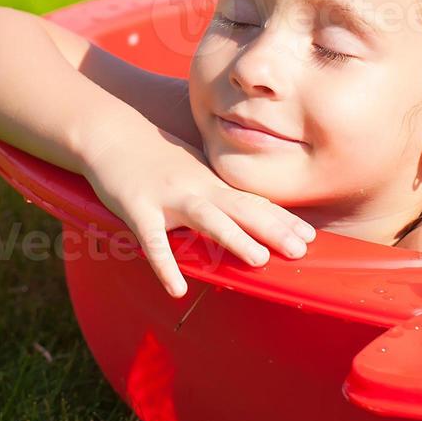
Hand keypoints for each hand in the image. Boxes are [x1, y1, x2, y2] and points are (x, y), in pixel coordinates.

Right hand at [81, 124, 316, 297]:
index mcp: (209, 181)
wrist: (110, 131)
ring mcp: (166, 197)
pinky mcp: (137, 208)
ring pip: (206, 218)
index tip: (311, 238)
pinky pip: (153, 241)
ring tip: (258, 260)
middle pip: (240, 209)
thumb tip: (240, 214)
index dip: (281, 220)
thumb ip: (214, 191)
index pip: (251, 202)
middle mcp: (195, 187)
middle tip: (301, 251)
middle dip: (272, 229)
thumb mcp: (190, 167)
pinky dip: (165, 265)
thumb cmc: (152, 154)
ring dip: (233, 238)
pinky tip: (177, 289)